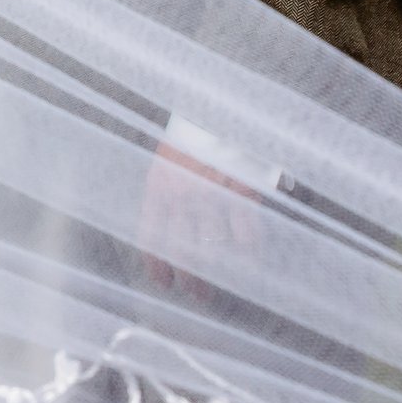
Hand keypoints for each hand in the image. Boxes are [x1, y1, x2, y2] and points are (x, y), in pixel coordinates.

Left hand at [135, 138, 263, 304]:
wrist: (219, 108)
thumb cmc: (193, 135)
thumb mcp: (167, 161)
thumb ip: (165, 194)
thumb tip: (166, 231)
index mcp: (158, 189)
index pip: (151, 241)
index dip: (157, 267)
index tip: (164, 282)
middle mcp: (181, 198)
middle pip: (183, 255)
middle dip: (191, 281)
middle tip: (199, 294)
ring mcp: (212, 197)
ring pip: (213, 252)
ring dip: (219, 275)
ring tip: (225, 285)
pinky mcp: (241, 194)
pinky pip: (246, 237)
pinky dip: (249, 255)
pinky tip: (250, 265)